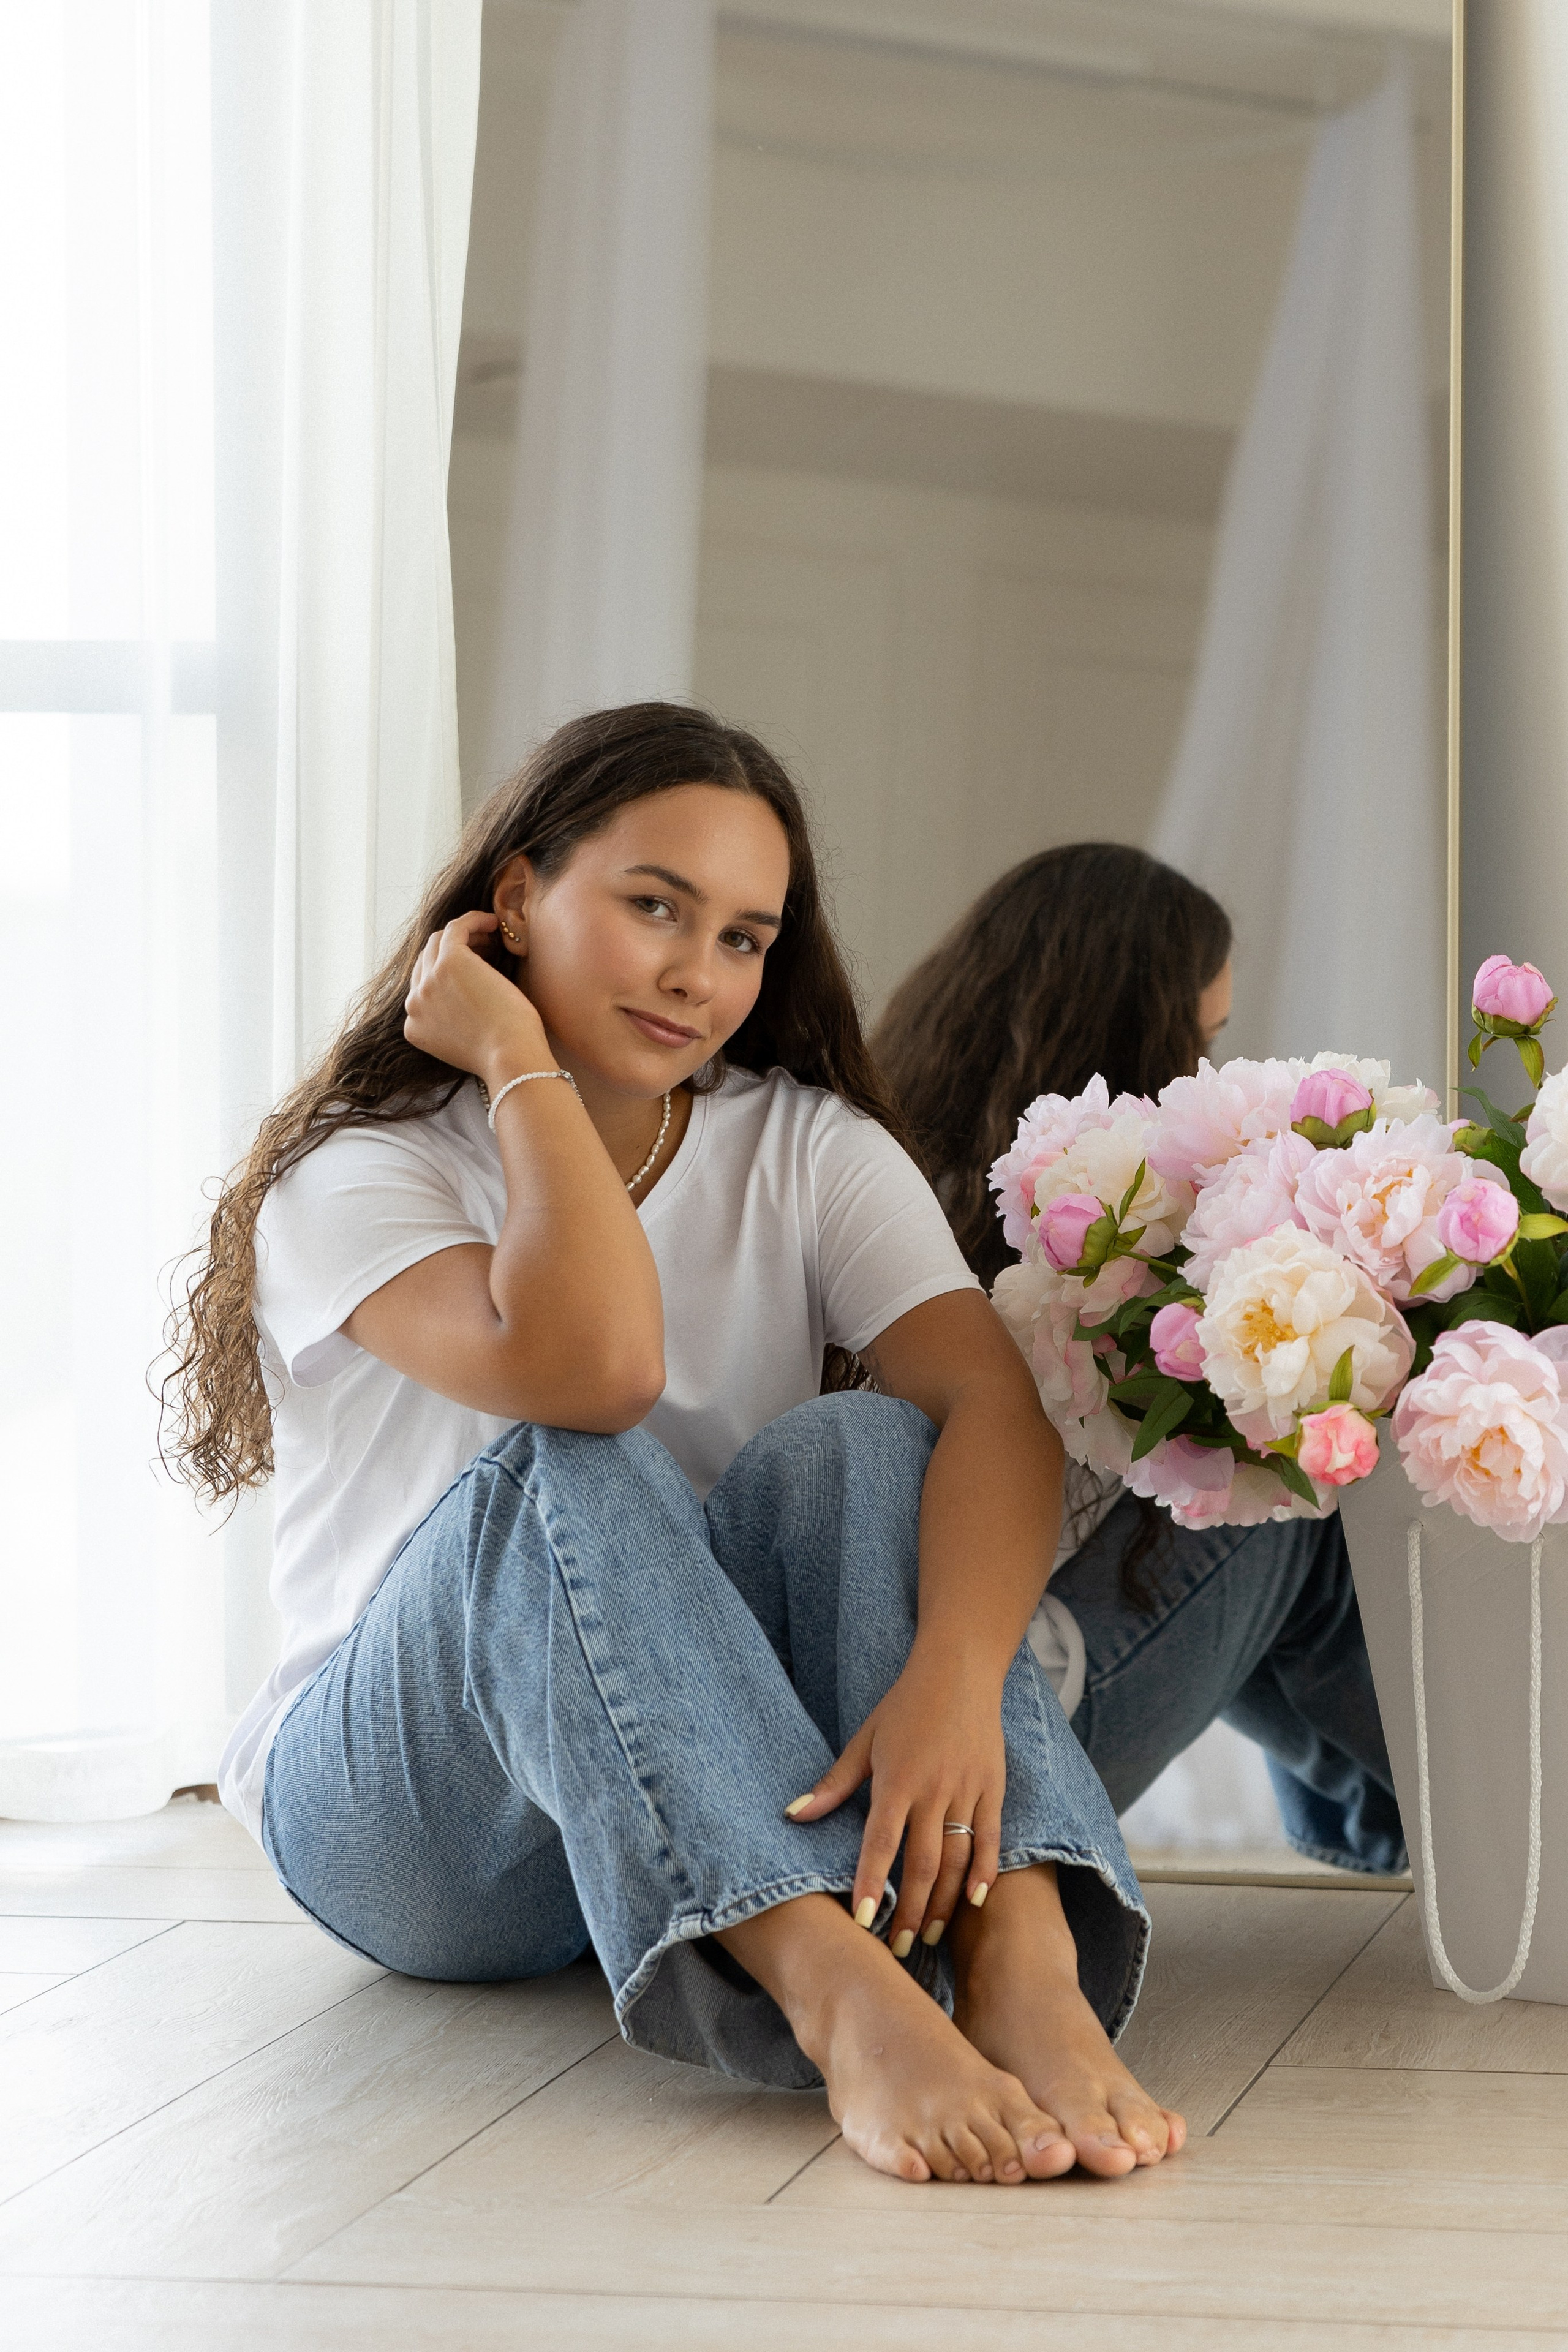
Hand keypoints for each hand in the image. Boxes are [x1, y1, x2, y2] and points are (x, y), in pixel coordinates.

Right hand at [403, 912, 549, 1081]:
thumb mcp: (468, 1038)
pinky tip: (492, 922)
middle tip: (485, 949)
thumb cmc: (505, 1052)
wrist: (511, 1058)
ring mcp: (427, 983)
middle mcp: (414, 1004)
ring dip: (464, 935)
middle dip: (455, 952)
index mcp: (415, 1026)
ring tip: (490, 936)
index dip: (448, 972)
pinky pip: (455, 928)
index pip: (424, 986)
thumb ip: (455, 1018)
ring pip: (438, 942)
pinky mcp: (448, 963)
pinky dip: (473, 920)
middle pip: (427, 961)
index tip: (476, 968)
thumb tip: (467, 991)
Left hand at [785, 1643, 1005, 1949]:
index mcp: (897, 1779)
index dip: (871, 1883)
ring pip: (956, 1858)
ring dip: (942, 1901)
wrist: (960, 1671)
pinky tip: (974, 1901)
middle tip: (897, 1949)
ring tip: (928, 1935)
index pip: (881, 1842)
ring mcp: (967, 1790)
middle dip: (908, 1909)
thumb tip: (794, 1815)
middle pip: (921, 1862)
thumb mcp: (865, 1740)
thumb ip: (834, 1784)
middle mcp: (933, 1789)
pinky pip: (990, 1839)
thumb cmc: (905, 1705)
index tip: (863, 1921)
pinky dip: (984, 1871)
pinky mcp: (993, 1788)